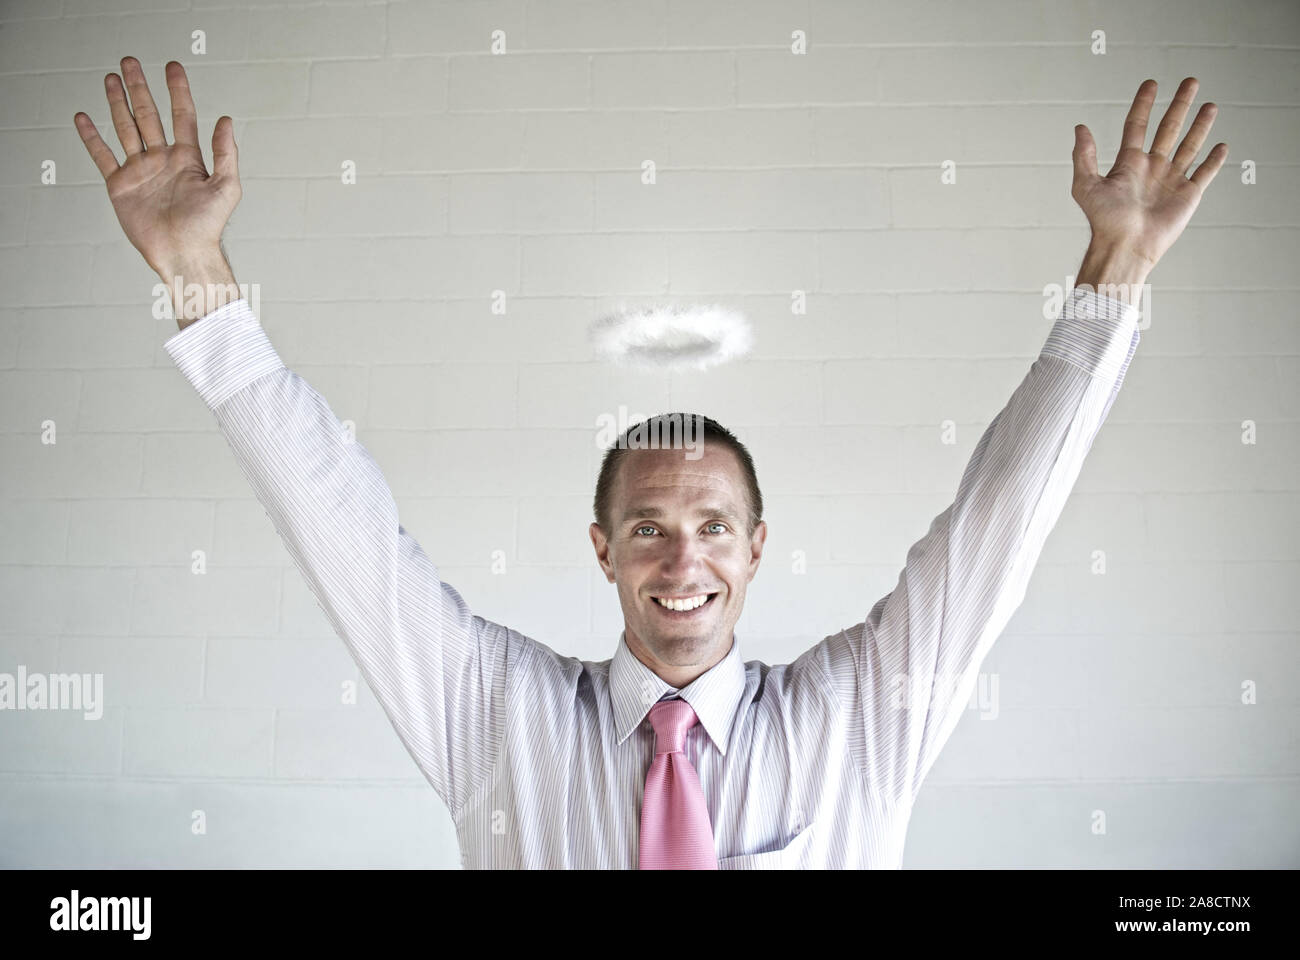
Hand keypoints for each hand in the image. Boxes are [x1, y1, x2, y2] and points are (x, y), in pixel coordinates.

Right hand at [74, 57, 240, 278]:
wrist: (183, 253)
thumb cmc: (208, 226)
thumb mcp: (226, 187)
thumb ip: (225, 153)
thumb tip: (226, 120)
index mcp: (188, 158)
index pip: (181, 115)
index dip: (177, 90)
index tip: (172, 67)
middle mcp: (162, 159)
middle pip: (148, 115)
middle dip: (139, 88)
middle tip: (130, 61)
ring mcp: (140, 170)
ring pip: (126, 128)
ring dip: (118, 103)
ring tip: (111, 78)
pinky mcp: (121, 185)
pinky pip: (103, 156)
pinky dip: (92, 138)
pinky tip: (84, 118)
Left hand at [1071, 77, 1226, 271]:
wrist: (1125, 246)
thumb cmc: (1103, 220)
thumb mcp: (1086, 184)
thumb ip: (1084, 155)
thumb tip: (1080, 127)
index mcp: (1129, 163)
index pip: (1137, 125)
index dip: (1143, 104)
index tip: (1151, 83)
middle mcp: (1152, 168)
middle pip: (1168, 128)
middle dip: (1180, 104)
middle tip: (1191, 81)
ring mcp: (1171, 180)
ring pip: (1189, 145)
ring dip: (1200, 125)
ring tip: (1210, 105)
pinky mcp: (1188, 195)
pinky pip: (1204, 173)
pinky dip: (1214, 160)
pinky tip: (1221, 145)